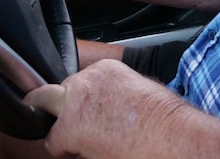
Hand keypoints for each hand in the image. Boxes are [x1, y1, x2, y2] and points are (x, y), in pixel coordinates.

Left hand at [25, 60, 219, 158]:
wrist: (169, 134)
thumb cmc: (163, 118)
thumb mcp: (140, 89)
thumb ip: (114, 90)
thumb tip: (107, 103)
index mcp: (105, 69)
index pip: (79, 81)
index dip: (81, 99)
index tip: (89, 111)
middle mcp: (86, 80)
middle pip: (57, 92)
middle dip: (62, 107)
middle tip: (78, 126)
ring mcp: (74, 102)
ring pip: (49, 111)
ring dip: (63, 125)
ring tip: (85, 140)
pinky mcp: (68, 127)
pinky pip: (52, 140)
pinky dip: (64, 149)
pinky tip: (84, 152)